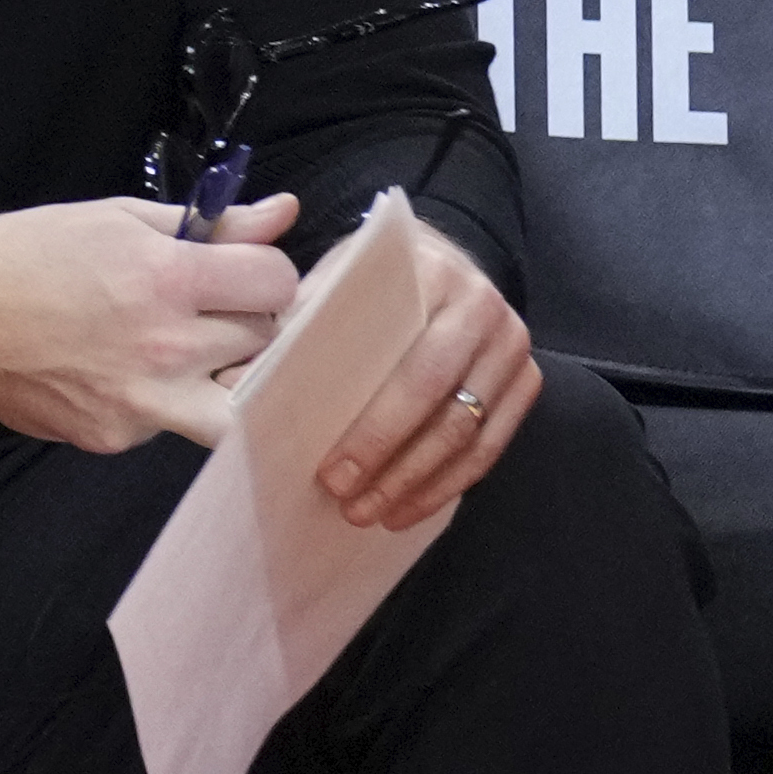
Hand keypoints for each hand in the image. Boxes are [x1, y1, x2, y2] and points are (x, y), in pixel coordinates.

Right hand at [0, 193, 300, 453]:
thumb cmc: (31, 254)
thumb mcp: (120, 218)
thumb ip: (211, 225)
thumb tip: (282, 214)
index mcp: (166, 277)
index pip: (275, 284)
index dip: (266, 273)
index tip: (243, 272)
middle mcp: (162, 346)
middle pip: (266, 341)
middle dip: (250, 321)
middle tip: (215, 308)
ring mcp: (141, 401)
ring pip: (240, 403)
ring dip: (230, 376)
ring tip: (196, 353)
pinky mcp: (114, 436)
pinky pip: (175, 424)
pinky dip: (169, 400)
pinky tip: (131, 373)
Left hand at [311, 216, 535, 531]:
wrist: (435, 258)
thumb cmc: (367, 282)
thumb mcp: (332, 281)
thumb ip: (299, 324)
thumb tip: (246, 385)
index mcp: (434, 275)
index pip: (410, 367)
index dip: (371, 430)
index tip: (329, 473)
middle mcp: (484, 307)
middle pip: (441, 405)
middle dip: (391, 463)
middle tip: (346, 502)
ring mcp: (512, 344)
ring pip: (469, 433)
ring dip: (418, 483)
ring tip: (370, 515)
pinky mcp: (526, 378)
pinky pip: (491, 444)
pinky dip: (448, 483)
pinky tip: (408, 509)